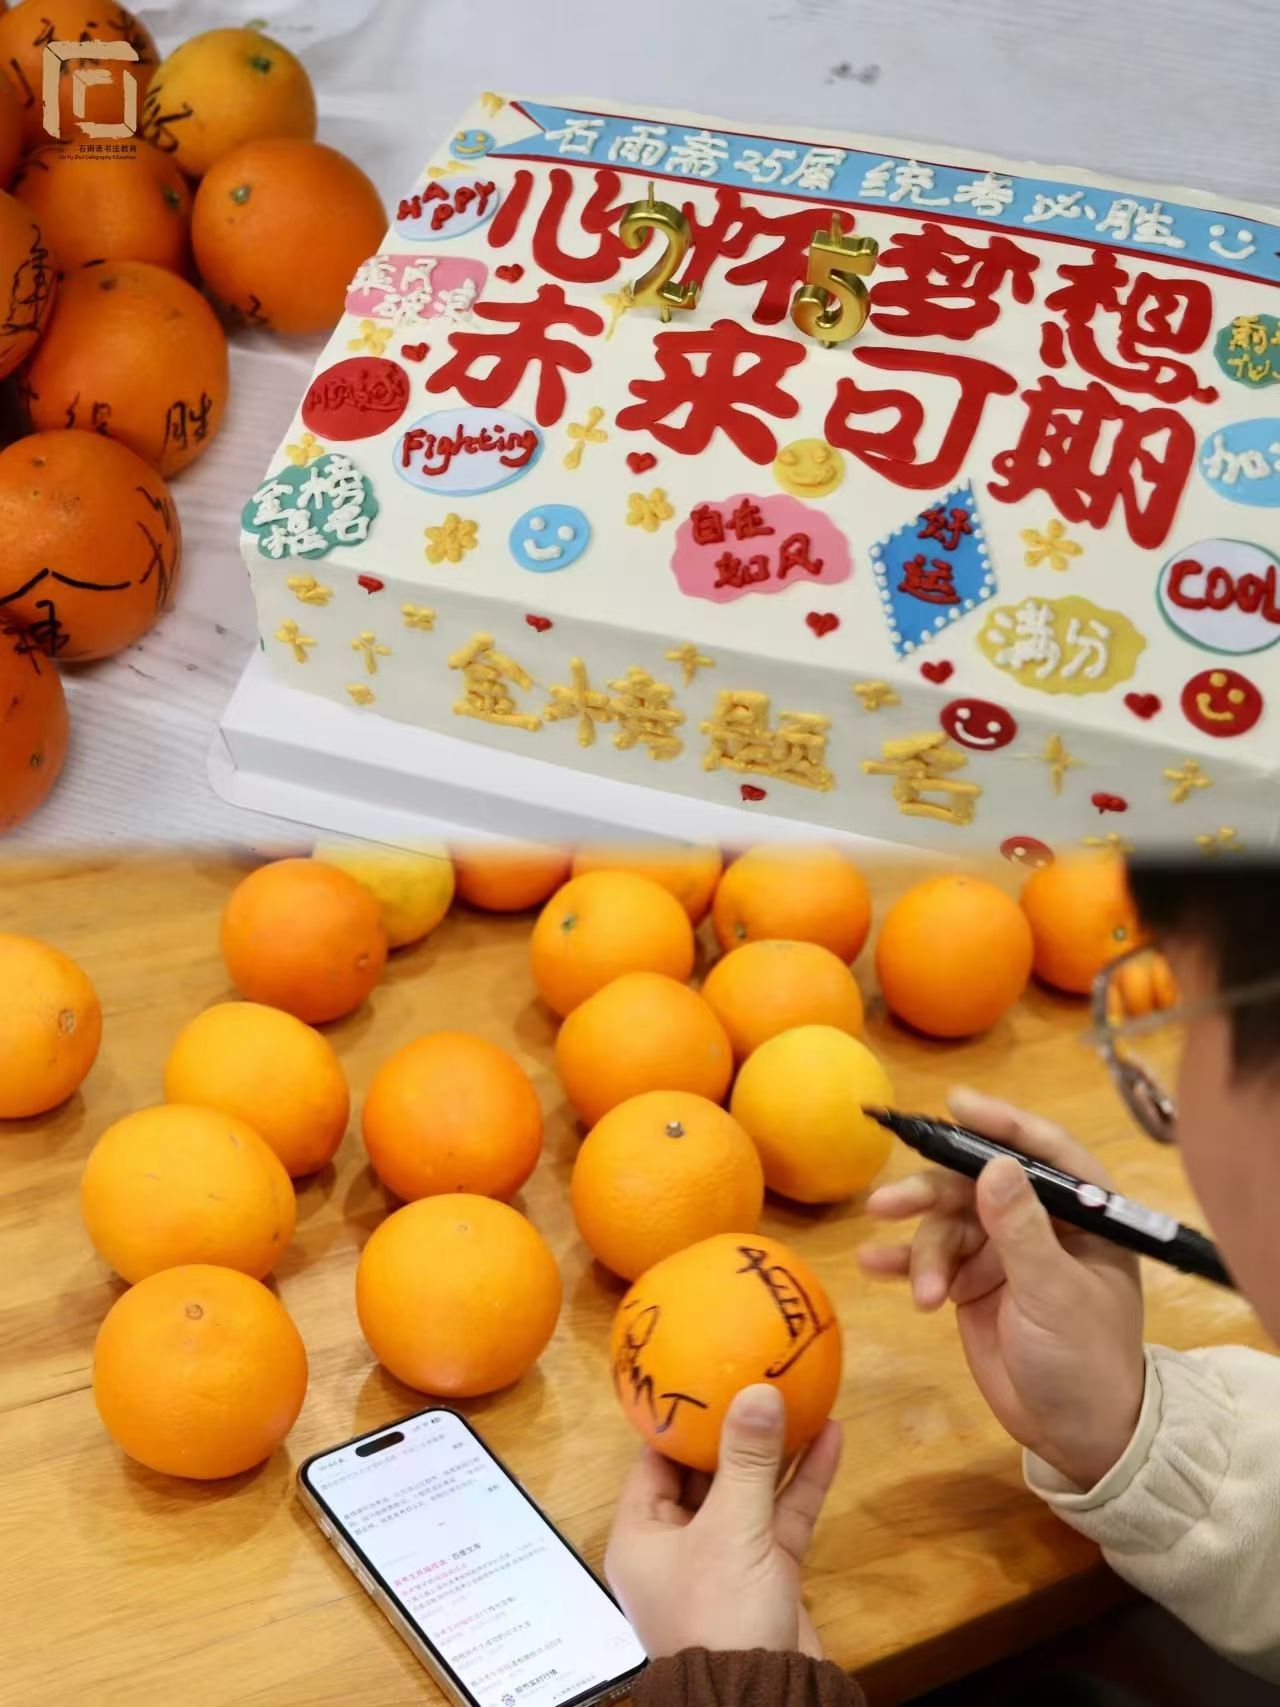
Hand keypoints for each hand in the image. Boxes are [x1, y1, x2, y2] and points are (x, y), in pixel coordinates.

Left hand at [604, 1385, 841, 1658]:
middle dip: (735, 1427)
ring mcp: (725, 1560)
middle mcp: (679, 1545)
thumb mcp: (730, 1529)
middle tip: (757, 1373)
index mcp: (643, 1535)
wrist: (761, 1704)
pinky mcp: (767, 1576)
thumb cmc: (719, 1617)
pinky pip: (782, 1516)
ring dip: (776, 1449)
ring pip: (750, 1491)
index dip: (680, 1418)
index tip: (705, 1372)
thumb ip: (747, 1460)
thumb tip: (758, 1391)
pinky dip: (803, 1481)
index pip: (654, 1460)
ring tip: (799, 1394)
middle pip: (706, 1472)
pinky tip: (829, 1437)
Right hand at [860, 1087, 1144, 1490]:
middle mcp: (1041, 1222)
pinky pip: (932, 1259)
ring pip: (948, 1223)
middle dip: (931, 1193)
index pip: (1043, 1152)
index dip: (1001, 1124)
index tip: (956, 1104)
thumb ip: (1022, 1231)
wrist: (1076, 1437)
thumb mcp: (1055, 1295)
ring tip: (918, 1290)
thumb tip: (994, 1165)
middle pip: (976, 1184)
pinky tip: (873, 1266)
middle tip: (887, 1204)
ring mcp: (1004, 1253)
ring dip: (923, 1249)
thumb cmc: (1084, 1361)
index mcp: (1082, 1215)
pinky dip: (904, 1262)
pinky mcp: (974, 1284)